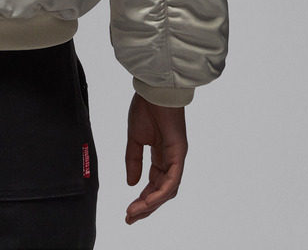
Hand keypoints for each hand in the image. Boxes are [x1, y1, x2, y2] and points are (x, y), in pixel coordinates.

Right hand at [124, 92, 186, 224]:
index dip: (142, 199)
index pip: (153, 184)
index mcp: (161, 156)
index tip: (129, 210)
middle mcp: (171, 160)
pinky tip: (149, 200)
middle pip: (161, 192)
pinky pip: (172, 179)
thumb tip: (131, 183)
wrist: (154, 90)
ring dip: (152, 204)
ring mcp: (176, 158)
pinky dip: (161, 192)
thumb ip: (133, 161)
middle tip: (130, 218)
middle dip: (146, 207)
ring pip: (168, 190)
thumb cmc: (146, 108)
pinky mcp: (178, 154)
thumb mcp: (135, 138)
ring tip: (136, 212)